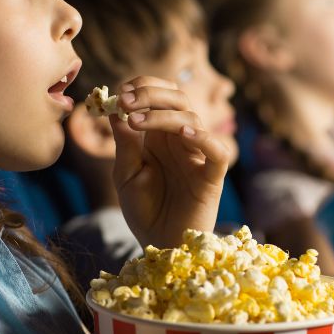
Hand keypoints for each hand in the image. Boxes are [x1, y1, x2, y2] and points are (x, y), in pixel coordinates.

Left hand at [109, 77, 229, 247]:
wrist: (159, 246)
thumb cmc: (144, 210)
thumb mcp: (126, 174)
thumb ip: (124, 143)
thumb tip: (115, 109)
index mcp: (160, 136)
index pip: (162, 95)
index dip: (144, 87)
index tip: (120, 92)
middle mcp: (181, 141)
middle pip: (179, 99)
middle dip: (151, 94)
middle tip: (126, 101)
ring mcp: (198, 157)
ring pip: (192, 120)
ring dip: (163, 115)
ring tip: (136, 121)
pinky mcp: (212, 178)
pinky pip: (218, 153)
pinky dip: (204, 139)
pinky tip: (184, 134)